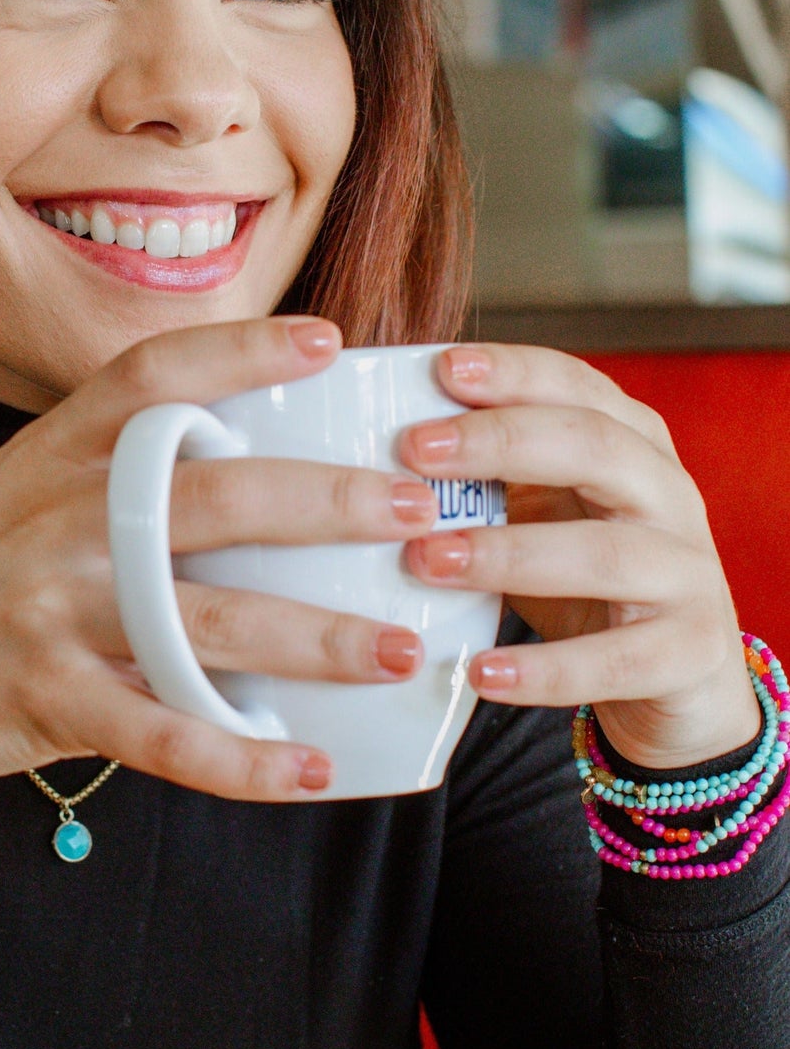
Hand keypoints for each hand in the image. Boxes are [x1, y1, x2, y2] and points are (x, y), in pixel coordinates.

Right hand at [0, 316, 443, 826]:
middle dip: (325, 503)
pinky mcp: (44, 697)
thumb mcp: (24, 488)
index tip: (328, 343)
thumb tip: (256, 453)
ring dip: (312, 639)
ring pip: (202, 622)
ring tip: (396, 647)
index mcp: (54, 451)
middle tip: (415, 509)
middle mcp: (55, 518)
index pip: (153, 376)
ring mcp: (48, 609)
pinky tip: (311, 769)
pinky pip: (158, 734)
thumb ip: (114, 464)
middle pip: (210, 498)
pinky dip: (239, 759)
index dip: (243, 351)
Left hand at [399, 344, 760, 769]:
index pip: (575, 386)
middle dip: (501, 442)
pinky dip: (546, 670)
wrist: (674, 681)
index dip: (513, 373)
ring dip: (509, 554)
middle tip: (414, 450)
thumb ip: (479, 475)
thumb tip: (360, 442)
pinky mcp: (689, 654)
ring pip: (607, 552)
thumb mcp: (533, 510)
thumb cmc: (576, 577)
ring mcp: (688, 575)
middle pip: (596, 447)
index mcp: (629, 442)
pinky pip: (619, 660)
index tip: (441, 368)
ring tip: (425, 561)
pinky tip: (479, 673)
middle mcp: (667, 495)